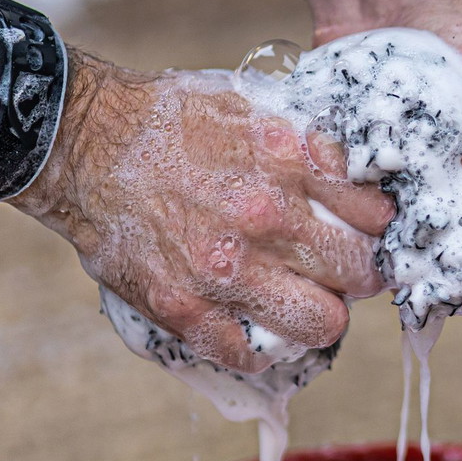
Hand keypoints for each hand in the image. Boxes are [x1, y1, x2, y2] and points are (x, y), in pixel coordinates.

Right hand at [11, 50, 392, 372]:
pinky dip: (259, 346)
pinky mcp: (185, 309)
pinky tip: (252, 324)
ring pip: (321, 324)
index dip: (376, 227)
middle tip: (339, 269)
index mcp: (289, 161)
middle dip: (357, 274)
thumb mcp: (250, 106)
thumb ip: (306, 141)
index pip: (376, 216)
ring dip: (319, 316)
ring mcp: (226, 270)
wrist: (85, 143)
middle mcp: (266, 218)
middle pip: (360, 275)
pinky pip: (252, 355)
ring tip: (303, 299)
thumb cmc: (170, 119)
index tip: (365, 231)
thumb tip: (357, 171)